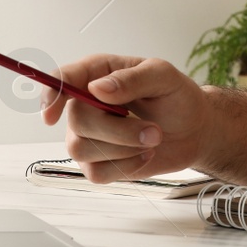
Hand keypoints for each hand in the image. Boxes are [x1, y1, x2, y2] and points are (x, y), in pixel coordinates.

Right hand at [42, 54, 212, 182]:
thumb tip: (97, 88)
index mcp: (98, 73)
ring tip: (153, 139)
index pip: (62, 80)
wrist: (194, 130)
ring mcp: (91, 134)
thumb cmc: (177, 96)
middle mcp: (87, 103)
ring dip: (124, 148)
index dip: (51, 94)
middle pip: (76, 121)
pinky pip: (95, 173)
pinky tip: (144, 155)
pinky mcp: (99, 161)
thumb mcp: (163, 76)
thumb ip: (131, 79)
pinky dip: (125, 167)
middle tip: (153, 130)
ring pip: (82, 149)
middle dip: (117, 130)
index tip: (51, 113)